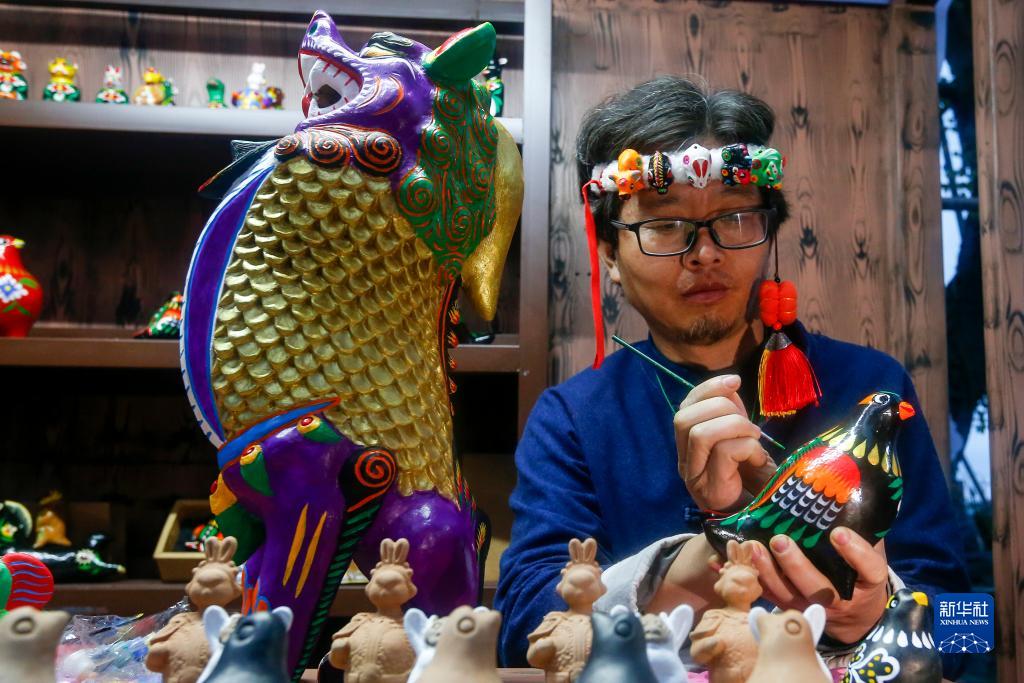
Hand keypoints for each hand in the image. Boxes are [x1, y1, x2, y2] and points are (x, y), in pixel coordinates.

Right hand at [674, 374, 774, 511]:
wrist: (762, 522)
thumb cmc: (754, 479)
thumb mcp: (741, 438)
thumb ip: (732, 415)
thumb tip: (731, 384)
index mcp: (688, 445)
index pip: (684, 407)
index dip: (708, 388)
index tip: (736, 381)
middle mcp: (685, 460)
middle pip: (684, 418)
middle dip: (721, 408)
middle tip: (749, 425)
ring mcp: (695, 477)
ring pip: (700, 434)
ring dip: (736, 427)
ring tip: (755, 439)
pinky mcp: (710, 491)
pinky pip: (724, 453)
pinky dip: (748, 448)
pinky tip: (758, 460)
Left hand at [748, 527, 888, 643]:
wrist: (856, 614)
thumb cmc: (862, 573)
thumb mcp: (872, 552)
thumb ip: (863, 531)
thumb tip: (850, 494)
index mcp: (869, 582)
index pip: (869, 569)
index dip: (855, 552)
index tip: (839, 532)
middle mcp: (841, 600)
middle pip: (819, 588)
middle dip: (796, 565)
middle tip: (780, 540)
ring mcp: (814, 607)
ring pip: (789, 595)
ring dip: (769, 572)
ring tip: (755, 547)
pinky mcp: (793, 608)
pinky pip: (772, 597)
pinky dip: (757, 579)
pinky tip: (744, 560)